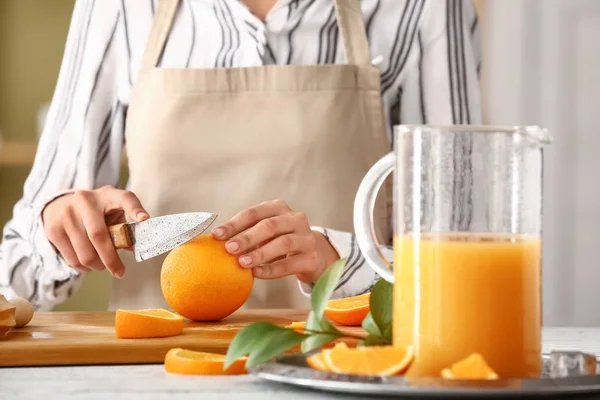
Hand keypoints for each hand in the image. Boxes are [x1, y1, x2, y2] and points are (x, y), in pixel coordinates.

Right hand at [42, 186, 148, 277]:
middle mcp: (86, 201)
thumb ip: (126, 225)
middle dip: (111, 260)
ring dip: (97, 266)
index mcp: (108, 195)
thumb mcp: (114, 210)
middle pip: (99, 236)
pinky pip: (72, 259)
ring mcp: (67, 214)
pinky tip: (88, 264)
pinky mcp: (53, 229)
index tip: (144, 219)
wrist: (61, 204)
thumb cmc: (97, 211)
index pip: (125, 198)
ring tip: (101, 266)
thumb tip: (135, 248)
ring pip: (85, 253)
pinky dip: (83, 268)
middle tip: (119, 272)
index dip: (135, 209)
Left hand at [211, 199, 338, 282]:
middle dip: (247, 237)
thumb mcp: (267, 232)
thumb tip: (214, 241)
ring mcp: (306, 238)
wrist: (315, 256)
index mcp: (279, 208)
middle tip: (229, 249)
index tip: (216, 235)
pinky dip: (271, 270)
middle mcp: (295, 219)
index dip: (234, 223)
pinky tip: (257, 274)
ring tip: (242, 263)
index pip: (254, 213)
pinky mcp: (311, 258)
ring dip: (260, 253)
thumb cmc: (281, 241)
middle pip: (270, 226)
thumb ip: (246, 233)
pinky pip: (289, 264)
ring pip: (282, 243)